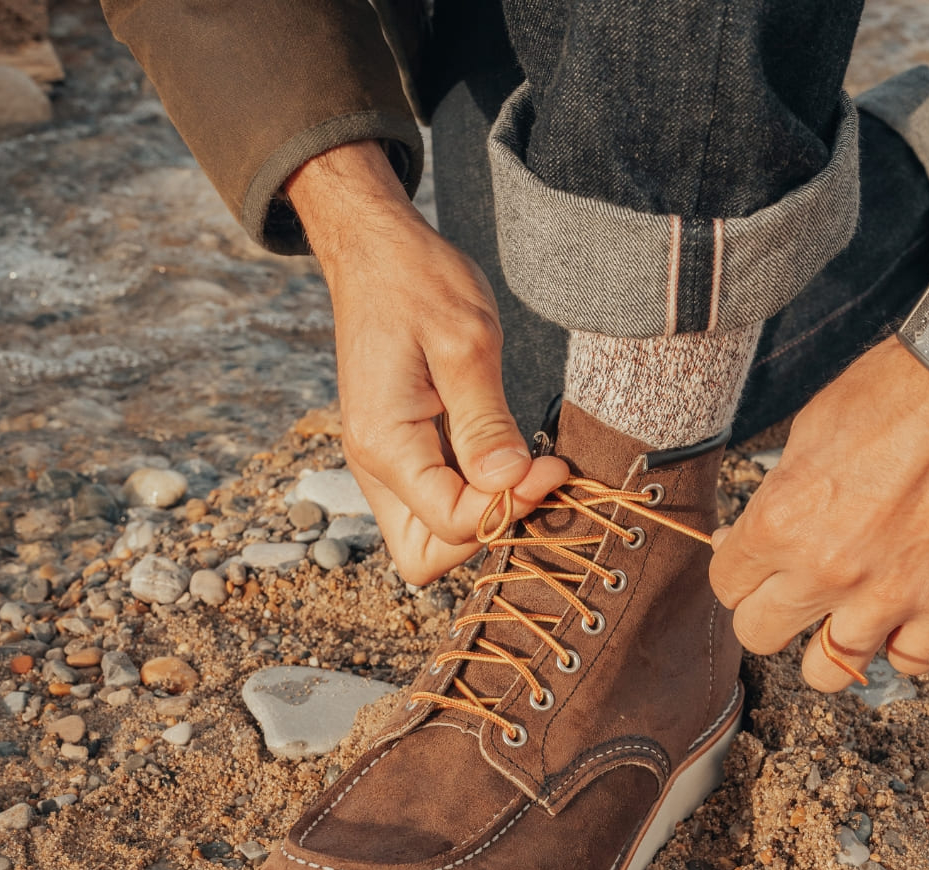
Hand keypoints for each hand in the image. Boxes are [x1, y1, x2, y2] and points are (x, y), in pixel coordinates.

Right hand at [286, 142, 567, 584]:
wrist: (376, 253)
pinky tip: (507, 456)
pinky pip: (437, 504)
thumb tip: (509, 485)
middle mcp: (375, 468)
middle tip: (533, 481)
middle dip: (486, 533)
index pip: (448, 524)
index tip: (552, 468)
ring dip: (483, 519)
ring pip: (430, 538)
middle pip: (426, 557)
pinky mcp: (404, 455)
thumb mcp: (466, 343)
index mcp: (384, 443)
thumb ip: (485, 422)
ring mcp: (386, 466)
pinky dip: (475, 497)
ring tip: (524, 468)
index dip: (508, 509)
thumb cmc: (419, 283)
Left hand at [710, 221, 928, 689]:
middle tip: (795, 593)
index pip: (726, 585)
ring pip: (825, 671)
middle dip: (771, 613)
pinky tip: (904, 617)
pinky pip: (910, 663)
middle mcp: (827, 569)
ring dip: (829, 645)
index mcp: (780, 521)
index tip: (759, 563)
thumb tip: (747, 540)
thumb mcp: (808, 433)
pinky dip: (902, 645)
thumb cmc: (896, 392)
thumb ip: (776, 499)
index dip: (740, 572)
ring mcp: (892, 594)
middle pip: (759, 635)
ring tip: (846, 617)